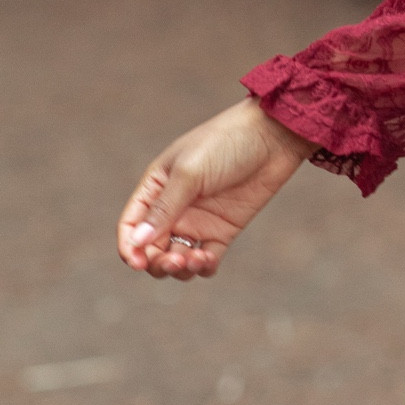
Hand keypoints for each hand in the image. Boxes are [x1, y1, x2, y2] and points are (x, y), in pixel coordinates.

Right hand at [116, 99, 316, 280]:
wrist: (274, 136)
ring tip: (196, 259)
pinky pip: (206, 259)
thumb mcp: (190, 172)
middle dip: (158, 262)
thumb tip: (137, 242)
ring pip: (177, 257)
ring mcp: (199, 220)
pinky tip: (209, 260)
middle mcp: (174, 208)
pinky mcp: (223, 230)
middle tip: (176, 259)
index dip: (130, 248)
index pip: (131, 225)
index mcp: (156, 188)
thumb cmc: (226, 143)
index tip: (139, 263)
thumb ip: (165, 208)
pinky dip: (203, 267)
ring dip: (180, 268)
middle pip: (152, 248)